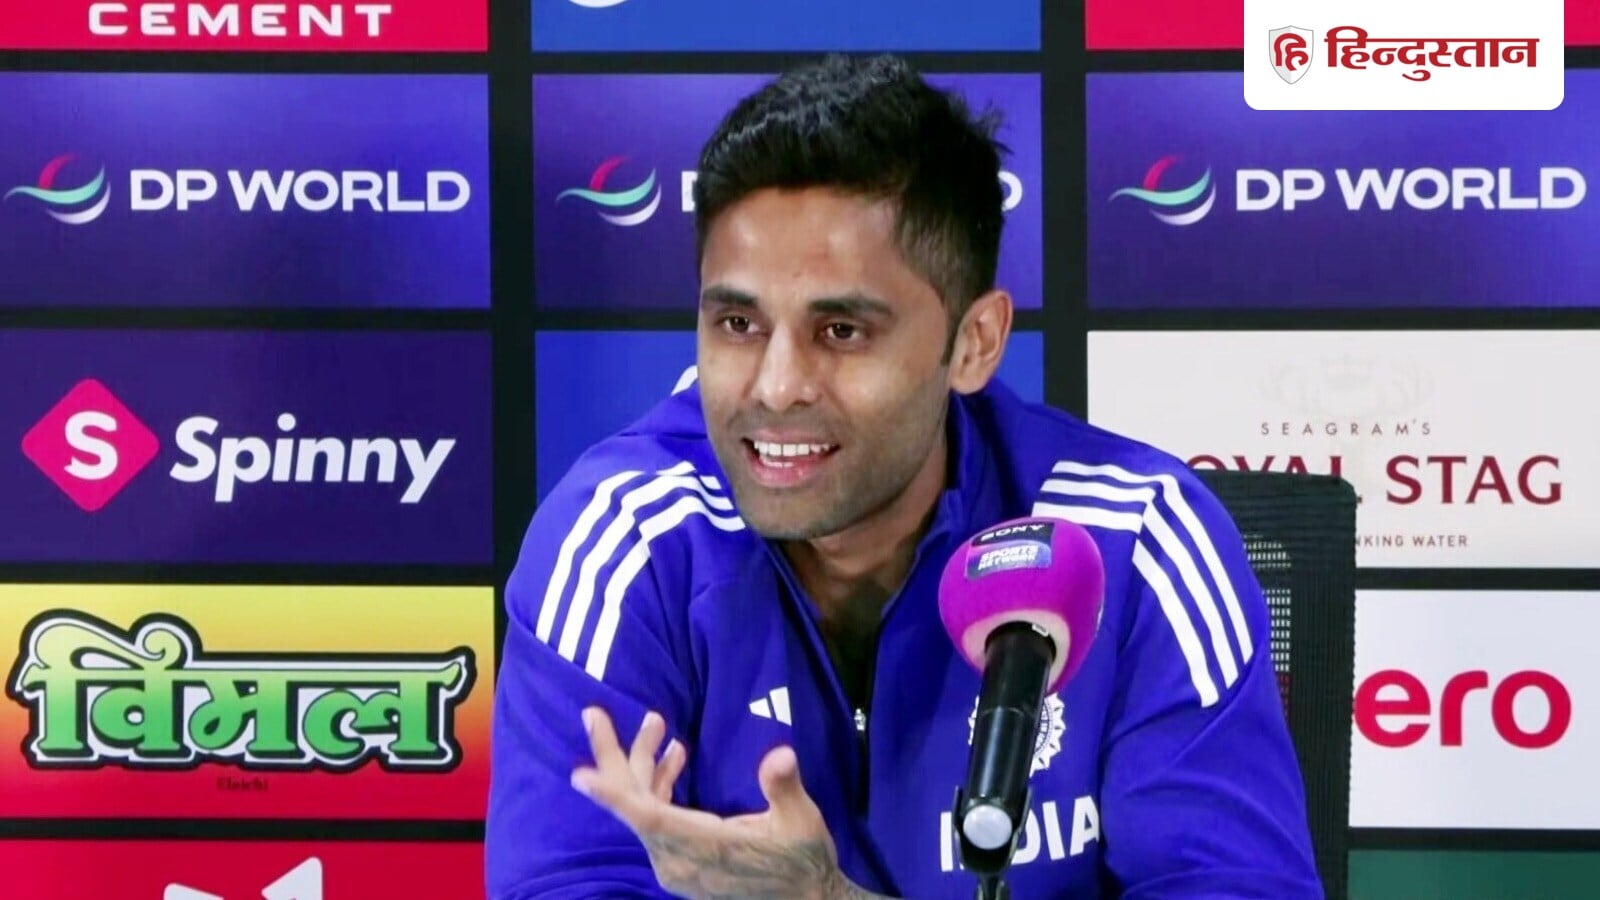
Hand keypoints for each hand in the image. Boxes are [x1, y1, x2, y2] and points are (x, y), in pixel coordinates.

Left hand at [570, 706, 879, 899]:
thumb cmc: (803, 860)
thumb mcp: (802, 821)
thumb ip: (784, 787)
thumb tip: (781, 754)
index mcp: (703, 847)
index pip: (647, 818)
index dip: (613, 795)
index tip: (580, 774)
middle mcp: (677, 859)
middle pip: (634, 805)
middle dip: (614, 757)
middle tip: (594, 713)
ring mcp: (675, 862)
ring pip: (642, 808)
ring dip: (642, 764)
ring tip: (654, 721)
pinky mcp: (680, 859)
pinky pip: (655, 818)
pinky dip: (658, 785)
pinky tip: (674, 757)